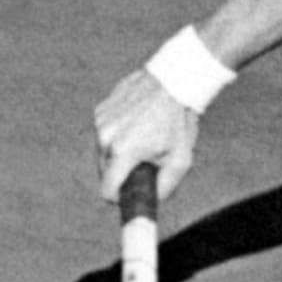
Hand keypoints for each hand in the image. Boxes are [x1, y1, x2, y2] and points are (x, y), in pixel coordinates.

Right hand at [95, 66, 199, 202]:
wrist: (176, 80)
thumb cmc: (180, 119)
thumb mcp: (181, 159)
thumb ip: (164, 188)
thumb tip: (152, 201)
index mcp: (122, 151)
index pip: (107, 190)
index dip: (120, 197)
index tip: (133, 192)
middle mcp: (105, 136)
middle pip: (105, 171)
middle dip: (122, 173)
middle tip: (145, 161)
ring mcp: (101, 120)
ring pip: (103, 152)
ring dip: (119, 152)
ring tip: (144, 138)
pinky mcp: (101, 108)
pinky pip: (105, 132)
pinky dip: (118, 134)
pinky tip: (137, 124)